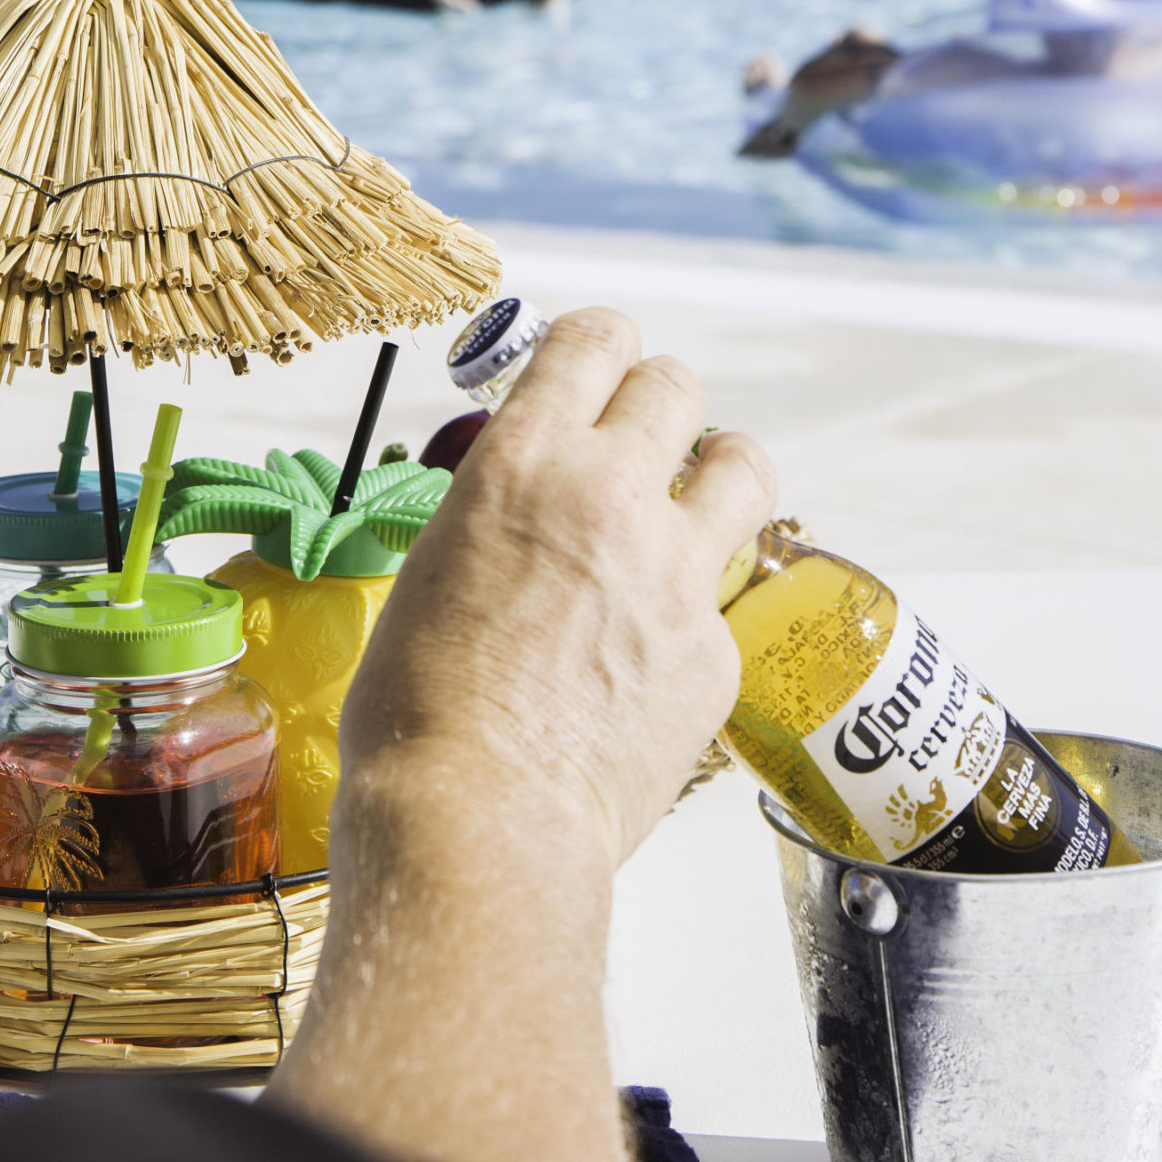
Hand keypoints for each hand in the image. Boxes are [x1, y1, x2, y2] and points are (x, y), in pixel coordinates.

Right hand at [340, 308, 774, 871]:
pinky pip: (724, 595)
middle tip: (639, 440)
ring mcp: (676, 572)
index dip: (599, 345)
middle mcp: (608, 495)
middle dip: (656, 403)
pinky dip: (695, 605)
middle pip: (674, 387)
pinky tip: (653, 650)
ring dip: (718, 468)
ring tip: (698, 497)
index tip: (596, 365)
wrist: (479, 820)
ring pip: (742, 465)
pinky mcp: (715, 648)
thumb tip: (528, 514)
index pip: (593, 341)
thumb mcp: (433, 569)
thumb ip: (498, 516)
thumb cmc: (419, 715)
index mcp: (521, 463)